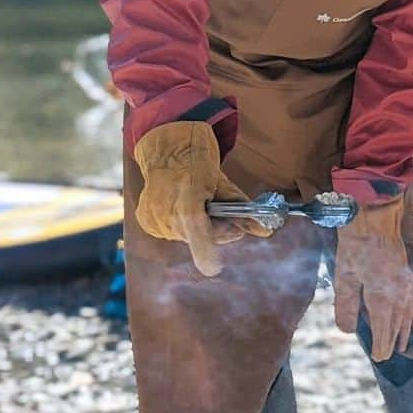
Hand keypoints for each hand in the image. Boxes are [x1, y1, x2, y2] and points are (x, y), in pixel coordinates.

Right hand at [133, 121, 270, 276]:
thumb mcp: (223, 183)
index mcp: (187, 202)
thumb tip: (265, 231)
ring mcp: (155, 219)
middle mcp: (167, 215)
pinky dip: (183, 224)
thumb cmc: (197, 160)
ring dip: (200, 227)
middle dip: (218, 230)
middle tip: (227, 217)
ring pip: (188, 236)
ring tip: (202, 205)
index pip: (199, 236)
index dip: (208, 254)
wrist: (166, 144)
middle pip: (201, 238)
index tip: (214, 267)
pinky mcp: (147, 221)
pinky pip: (173, 232)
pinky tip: (184, 206)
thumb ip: (242, 210)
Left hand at [333, 196, 412, 360]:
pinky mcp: (409, 279)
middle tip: (385, 357)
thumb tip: (347, 331)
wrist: (376, 220)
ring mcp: (407, 288)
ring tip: (401, 347)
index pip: (384, 333)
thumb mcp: (344, 277)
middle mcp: (398, 297)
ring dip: (404, 334)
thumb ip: (346, 306)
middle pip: (397, 328)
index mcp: (381, 299)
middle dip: (391, 344)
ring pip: (408, 319)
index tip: (378, 358)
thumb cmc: (356, 246)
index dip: (381, 347)